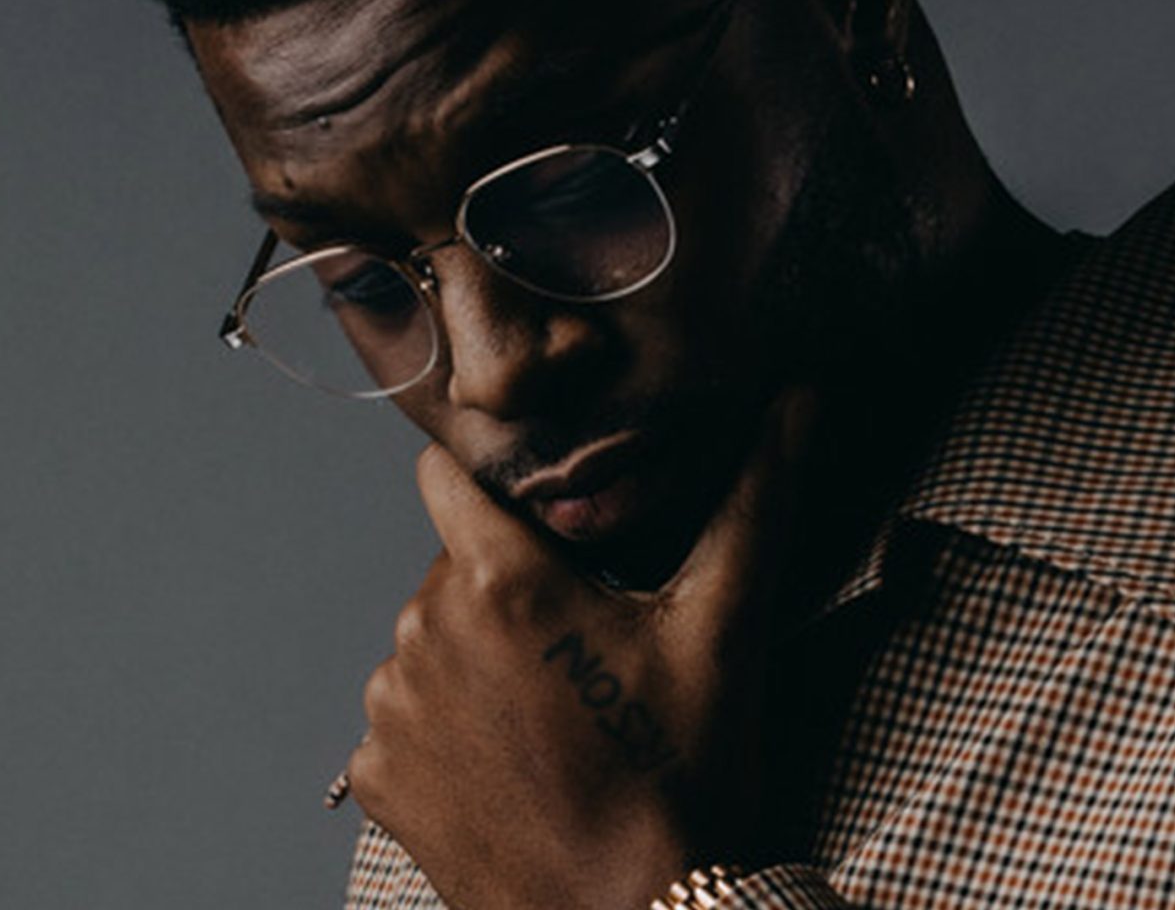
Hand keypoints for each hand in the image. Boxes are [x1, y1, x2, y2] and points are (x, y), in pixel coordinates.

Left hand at [345, 393, 812, 909]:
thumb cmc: (684, 780)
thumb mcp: (726, 631)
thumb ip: (755, 496)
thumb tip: (798, 395)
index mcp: (500, 581)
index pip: (447, 473)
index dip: (497, 489)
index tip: (548, 525)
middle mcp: (423, 631)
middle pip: (453, 565)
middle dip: (511, 588)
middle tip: (589, 649)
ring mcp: (391, 709)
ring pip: (430, 640)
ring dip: (478, 659)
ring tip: (557, 719)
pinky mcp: (375, 776)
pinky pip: (405, 718)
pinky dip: (449, 731)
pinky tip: (515, 766)